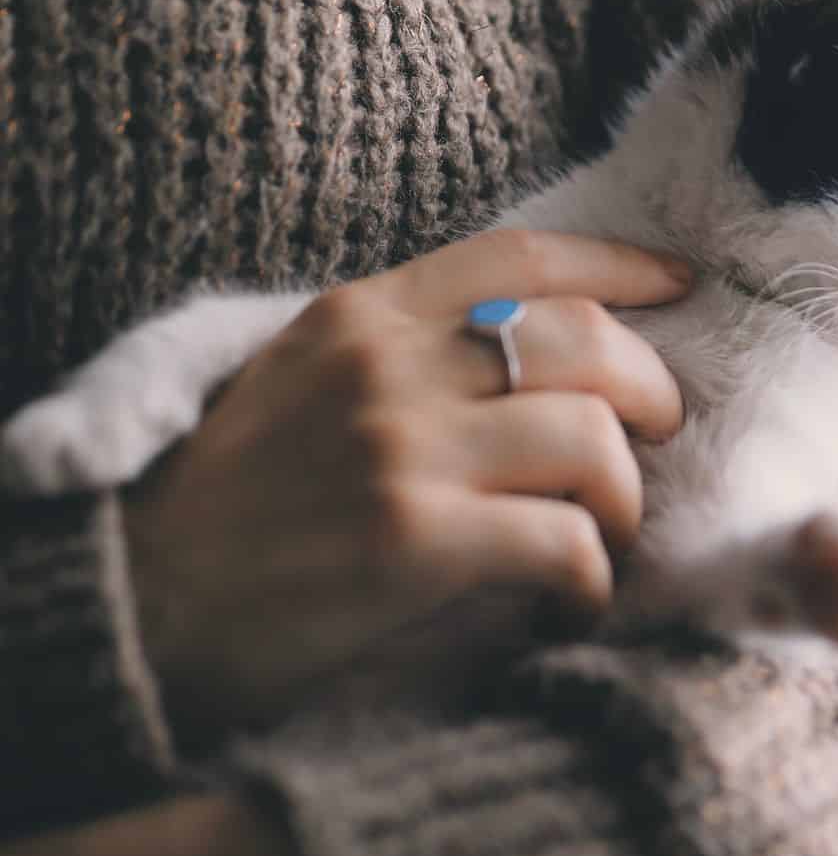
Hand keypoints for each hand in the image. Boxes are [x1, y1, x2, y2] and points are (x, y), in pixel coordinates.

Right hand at [121, 229, 689, 734]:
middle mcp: (388, 365)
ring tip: (608, 533)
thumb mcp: (304, 379)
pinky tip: (576, 599)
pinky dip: (593, 577)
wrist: (141, 598)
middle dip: (652, 391)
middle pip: (585, 343)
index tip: (679, 284)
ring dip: (626, 498)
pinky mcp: (412, 540)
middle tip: (656, 437)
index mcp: (363, 313)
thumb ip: (407, 350)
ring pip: (592, 440)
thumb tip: (540, 357)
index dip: (620, 265)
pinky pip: (566, 541)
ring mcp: (402, 448)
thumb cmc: (235, 498)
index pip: (522, 255)